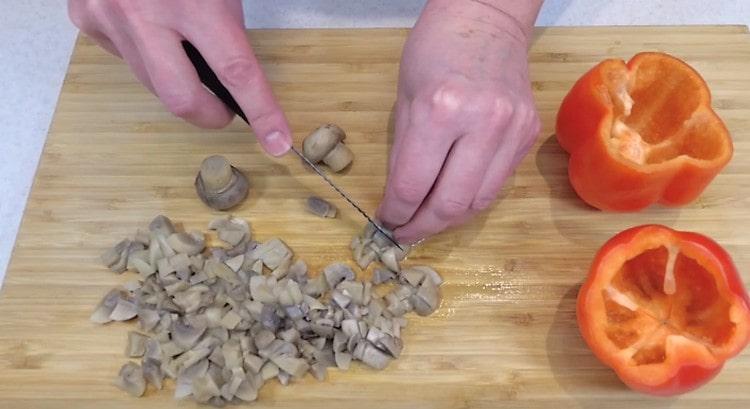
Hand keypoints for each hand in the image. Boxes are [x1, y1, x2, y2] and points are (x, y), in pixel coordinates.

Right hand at [68, 0, 290, 155]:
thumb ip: (225, 25)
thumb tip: (237, 79)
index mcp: (194, 2)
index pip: (235, 70)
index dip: (262, 110)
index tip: (278, 141)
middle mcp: (145, 14)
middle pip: (181, 98)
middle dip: (210, 113)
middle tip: (225, 108)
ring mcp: (108, 18)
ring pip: (151, 83)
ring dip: (176, 79)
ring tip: (183, 47)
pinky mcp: (85, 18)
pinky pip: (125, 58)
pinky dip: (145, 53)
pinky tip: (149, 27)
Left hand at [378, 0, 541, 243]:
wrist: (487, 18)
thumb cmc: (435, 49)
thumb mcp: (405, 97)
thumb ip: (404, 152)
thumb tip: (401, 200)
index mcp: (441, 110)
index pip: (413, 184)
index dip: (395, 212)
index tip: (386, 221)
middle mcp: (483, 124)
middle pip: (451, 203)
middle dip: (423, 227)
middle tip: (406, 232)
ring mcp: (512, 131)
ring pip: (480, 201)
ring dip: (450, 219)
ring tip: (428, 221)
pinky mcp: (529, 135)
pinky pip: (498, 182)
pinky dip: (473, 196)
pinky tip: (454, 195)